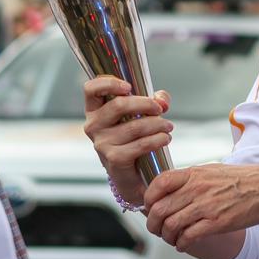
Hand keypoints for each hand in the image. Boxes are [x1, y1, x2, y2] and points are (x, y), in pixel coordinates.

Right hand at [81, 75, 172, 206]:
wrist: (131, 175)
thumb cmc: (133, 138)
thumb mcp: (140, 115)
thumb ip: (154, 101)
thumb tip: (162, 100)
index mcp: (94, 110)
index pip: (91, 89)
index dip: (109, 83)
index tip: (129, 86)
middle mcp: (93, 125)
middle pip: (118, 105)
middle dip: (145, 104)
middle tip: (160, 109)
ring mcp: (101, 143)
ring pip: (134, 126)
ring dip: (157, 124)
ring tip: (168, 126)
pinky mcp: (114, 159)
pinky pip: (140, 144)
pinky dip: (157, 140)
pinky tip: (165, 138)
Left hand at [143, 164, 258, 250]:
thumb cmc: (243, 179)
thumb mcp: (212, 170)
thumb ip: (191, 179)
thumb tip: (173, 188)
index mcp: (193, 174)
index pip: (158, 184)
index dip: (148, 198)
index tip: (149, 207)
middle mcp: (196, 188)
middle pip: (160, 208)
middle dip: (153, 224)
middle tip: (156, 230)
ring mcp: (206, 206)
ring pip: (171, 225)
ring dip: (167, 236)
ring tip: (171, 239)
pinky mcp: (217, 222)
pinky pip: (189, 236)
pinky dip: (181, 244)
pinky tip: (183, 245)